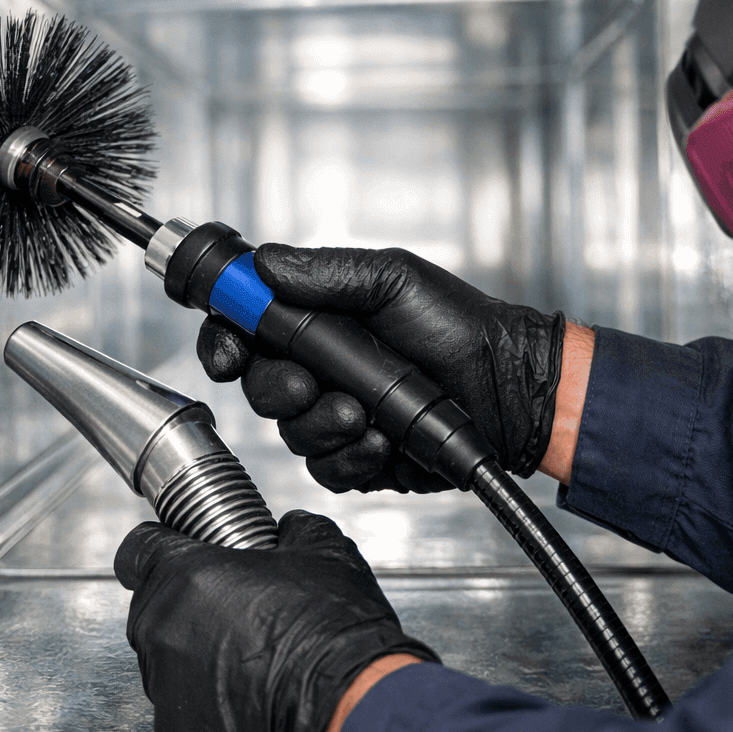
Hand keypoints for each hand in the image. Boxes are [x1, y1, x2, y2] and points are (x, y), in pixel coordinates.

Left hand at [115, 510, 438, 731]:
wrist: (349, 710)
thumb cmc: (332, 633)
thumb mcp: (323, 551)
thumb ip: (292, 529)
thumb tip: (290, 530)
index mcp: (186, 577)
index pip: (137, 549)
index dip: (159, 544)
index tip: (179, 550)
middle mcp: (164, 632)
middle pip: (153, 606)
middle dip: (187, 603)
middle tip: (236, 606)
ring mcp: (167, 689)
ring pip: (167, 659)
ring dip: (197, 652)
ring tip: (250, 655)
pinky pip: (184, 706)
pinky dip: (209, 698)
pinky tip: (250, 691)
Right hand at [196, 244, 565, 492]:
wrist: (508, 389)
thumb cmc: (461, 328)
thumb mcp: (393, 281)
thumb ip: (326, 272)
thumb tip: (265, 262)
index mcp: (319, 322)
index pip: (245, 330)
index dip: (224, 341)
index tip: (228, 351)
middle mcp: (321, 369)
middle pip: (256, 386)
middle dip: (277, 388)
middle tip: (310, 383)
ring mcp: (336, 415)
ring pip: (289, 432)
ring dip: (323, 424)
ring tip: (366, 413)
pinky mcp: (357, 458)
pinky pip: (325, 469)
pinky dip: (352, 457)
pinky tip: (383, 441)